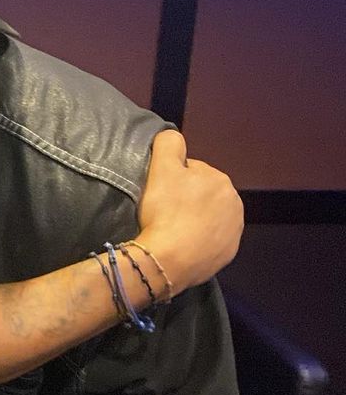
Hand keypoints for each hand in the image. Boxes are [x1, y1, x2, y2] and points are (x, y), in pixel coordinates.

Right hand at [137, 130, 243, 291]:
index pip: (192, 171)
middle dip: (186, 199)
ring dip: (193, 218)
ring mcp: (233, 231)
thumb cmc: (166, 211)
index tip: (159, 192)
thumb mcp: (161, 168)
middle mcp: (234, 203)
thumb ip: (168, 143)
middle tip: (163, 210)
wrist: (170, 259)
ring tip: (172, 227)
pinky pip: (210, 240)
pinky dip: (198, 239)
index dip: (172, 179)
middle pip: (202, 194)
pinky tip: (182, 242)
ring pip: (208, 217)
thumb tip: (172, 135)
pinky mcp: (228, 253)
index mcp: (220, 180)